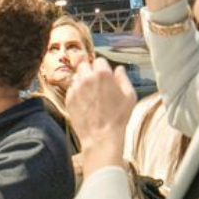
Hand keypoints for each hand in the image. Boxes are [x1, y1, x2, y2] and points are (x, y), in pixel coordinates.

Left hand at [65, 58, 136, 172]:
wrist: (101, 137)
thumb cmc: (118, 118)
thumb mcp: (129, 96)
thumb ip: (124, 79)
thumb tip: (119, 69)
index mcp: (103, 74)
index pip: (99, 60)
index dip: (103, 68)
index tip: (105, 76)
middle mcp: (87, 78)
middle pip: (84, 65)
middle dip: (90, 71)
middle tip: (96, 83)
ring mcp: (76, 88)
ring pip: (76, 77)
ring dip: (82, 81)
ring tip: (91, 94)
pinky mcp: (68, 99)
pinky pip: (71, 89)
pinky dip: (76, 93)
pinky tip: (85, 103)